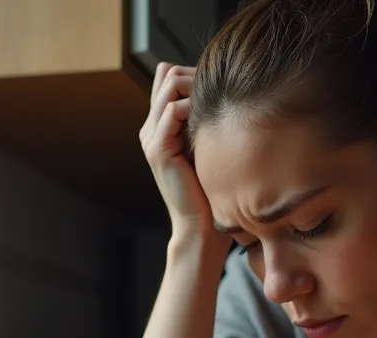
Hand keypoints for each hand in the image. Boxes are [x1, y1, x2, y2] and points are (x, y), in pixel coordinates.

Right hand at [139, 62, 216, 239]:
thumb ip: (207, 121)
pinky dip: (192, 106)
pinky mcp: (158, 150)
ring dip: (197, 86)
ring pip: (168, 85)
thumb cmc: (211, 187)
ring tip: (218, 101)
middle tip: (224, 90)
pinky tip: (212, 119)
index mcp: (159, 126)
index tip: (222, 86)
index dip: (194, 73)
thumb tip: (226, 92)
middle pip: (168, 74)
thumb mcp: (209, 145)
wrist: (202, 224)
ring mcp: (151, 138)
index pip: (168, 77)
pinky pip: (170, 111)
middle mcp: (151, 128)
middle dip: (197, 75)